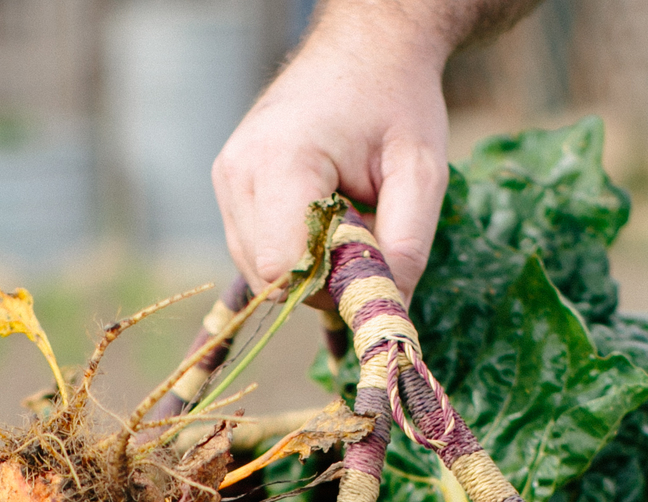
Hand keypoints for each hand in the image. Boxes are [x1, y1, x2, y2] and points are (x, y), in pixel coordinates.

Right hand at [211, 3, 455, 297]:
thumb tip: (388, 308)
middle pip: (271, 276)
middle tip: (367, 233)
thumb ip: (408, 244)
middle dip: (324, 278)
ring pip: (261, 271)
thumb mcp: (422, 171)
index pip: (286, 267)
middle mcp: (238, 173)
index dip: (334, 285)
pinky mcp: (228, 187)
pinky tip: (325, 212)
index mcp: (281, 161)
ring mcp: (226, 180)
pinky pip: (257, 250)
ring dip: (311, 264)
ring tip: (347, 213)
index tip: (375, 262)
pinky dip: (296, 250)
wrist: (365, 48)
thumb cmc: (395, 101)